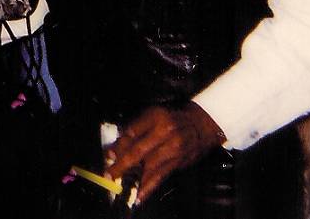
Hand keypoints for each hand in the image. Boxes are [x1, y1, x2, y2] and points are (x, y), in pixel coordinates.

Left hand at [106, 103, 224, 203]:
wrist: (200, 126)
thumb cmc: (171, 119)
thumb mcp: (152, 114)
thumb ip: (136, 128)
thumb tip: (119, 144)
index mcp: (156, 118)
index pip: (133, 132)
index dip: (119, 145)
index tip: (109, 154)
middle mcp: (166, 134)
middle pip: (139, 151)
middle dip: (122, 164)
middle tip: (110, 172)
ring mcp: (173, 150)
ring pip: (149, 167)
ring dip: (133, 178)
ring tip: (120, 185)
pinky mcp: (178, 163)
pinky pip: (160, 177)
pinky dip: (148, 187)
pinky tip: (139, 196)